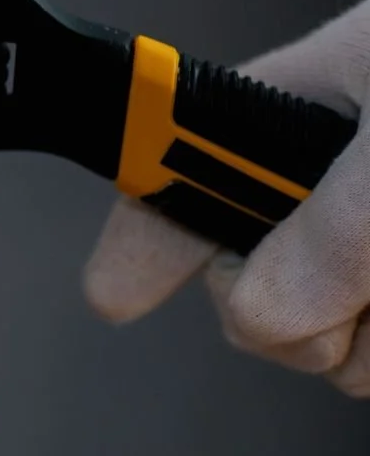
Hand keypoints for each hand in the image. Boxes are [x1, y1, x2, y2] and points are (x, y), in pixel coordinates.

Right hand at [85, 0, 369, 393]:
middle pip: (247, 289)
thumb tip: (263, 305)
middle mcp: (325, 181)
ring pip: (321, 341)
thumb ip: (339, 218)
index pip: (169, 176)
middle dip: (292, 320)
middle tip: (358, 301)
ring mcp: (366, 240)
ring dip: (365, 344)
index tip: (112, 297)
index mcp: (291, 111)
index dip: (135, 241)